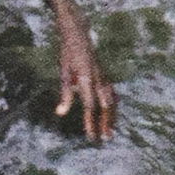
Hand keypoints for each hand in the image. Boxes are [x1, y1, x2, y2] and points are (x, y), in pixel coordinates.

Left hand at [55, 24, 117, 142]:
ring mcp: (104, 77)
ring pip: (112, 101)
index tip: (91, 136)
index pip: (90, 106)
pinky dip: (113, 107)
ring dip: (111, 117)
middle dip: (105, 123)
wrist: (79, 35)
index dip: (90, 122)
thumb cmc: (68, 54)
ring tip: (110, 132)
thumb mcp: (64, 73)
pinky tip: (112, 116)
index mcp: (87, 79)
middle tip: (104, 139)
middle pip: (105, 106)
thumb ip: (65, 94)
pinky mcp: (106, 76)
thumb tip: (60, 113)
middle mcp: (99, 79)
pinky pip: (113, 95)